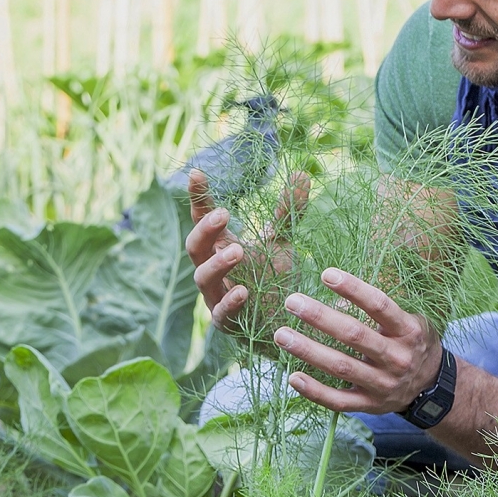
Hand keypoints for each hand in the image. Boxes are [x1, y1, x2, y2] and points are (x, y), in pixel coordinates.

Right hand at [185, 168, 304, 331]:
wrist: (282, 324)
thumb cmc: (272, 279)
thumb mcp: (281, 242)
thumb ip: (287, 211)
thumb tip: (302, 172)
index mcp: (220, 246)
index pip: (203, 218)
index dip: (198, 197)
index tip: (197, 173)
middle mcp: (212, 269)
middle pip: (195, 246)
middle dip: (205, 230)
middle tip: (224, 214)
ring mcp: (216, 296)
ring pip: (202, 278)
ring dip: (217, 264)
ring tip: (237, 251)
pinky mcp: (227, 323)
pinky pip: (221, 313)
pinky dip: (230, 302)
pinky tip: (243, 292)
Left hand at [274, 269, 444, 415]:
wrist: (431, 387)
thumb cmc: (412, 344)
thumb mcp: (409, 322)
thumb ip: (379, 311)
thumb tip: (338, 299)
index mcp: (408, 331)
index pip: (379, 305)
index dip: (353, 288)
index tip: (326, 274)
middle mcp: (398, 358)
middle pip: (354, 335)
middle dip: (320, 317)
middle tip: (292, 301)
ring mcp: (384, 384)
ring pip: (342, 366)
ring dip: (309, 350)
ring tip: (282, 334)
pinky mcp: (371, 404)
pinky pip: (339, 401)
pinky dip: (315, 391)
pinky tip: (293, 377)